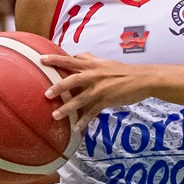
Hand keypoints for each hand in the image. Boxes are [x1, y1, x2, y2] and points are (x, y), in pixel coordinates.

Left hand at [41, 52, 158, 121]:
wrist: (142, 79)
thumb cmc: (123, 71)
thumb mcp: (105, 62)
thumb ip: (90, 59)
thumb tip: (79, 54)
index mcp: (92, 65)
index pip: (70, 60)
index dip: (56, 59)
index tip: (41, 60)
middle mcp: (94, 76)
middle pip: (72, 80)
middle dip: (58, 87)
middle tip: (46, 94)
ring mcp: (100, 89)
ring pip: (80, 99)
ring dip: (67, 108)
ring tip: (55, 115)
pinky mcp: (107, 101)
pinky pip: (92, 112)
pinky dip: (84, 121)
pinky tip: (77, 128)